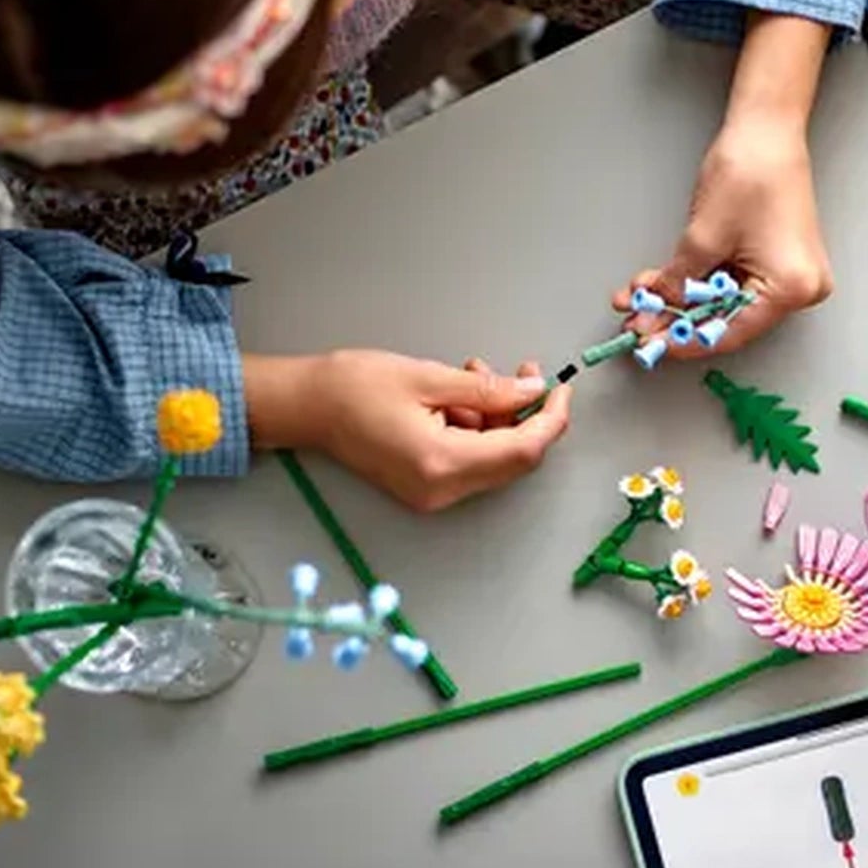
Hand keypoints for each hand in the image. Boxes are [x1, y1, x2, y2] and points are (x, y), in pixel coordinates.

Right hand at [249, 350, 570, 512]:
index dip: (551, 420)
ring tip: (473, 373)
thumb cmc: (354, 386)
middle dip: (525, 415)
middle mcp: (441, 489)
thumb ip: (489, 390)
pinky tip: (458, 395)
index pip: (522, 450)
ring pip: (493, 459)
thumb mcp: (429, 377)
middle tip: (522, 373)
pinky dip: (477, 428)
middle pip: (513, 460)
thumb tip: (533, 394)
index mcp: (442, 464)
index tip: (561, 390)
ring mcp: (432, 494)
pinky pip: (471, 460)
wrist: (306, 406)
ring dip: (497, 417)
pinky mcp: (424, 487)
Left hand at [617, 112, 832, 361]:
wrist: (767, 130)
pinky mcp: (780, 262)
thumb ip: (676, 284)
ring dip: (682, 298)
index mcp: (791, 288)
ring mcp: (792, 275)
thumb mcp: (702, 237)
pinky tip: (667, 283)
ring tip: (642, 298)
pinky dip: (700, 282)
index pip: (731, 332)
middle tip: (638, 321)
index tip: (651, 344)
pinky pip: (736, 283)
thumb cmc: (750, 171)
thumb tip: (653, 310)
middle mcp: (801, 289)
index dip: (684, 340)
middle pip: (728, 319)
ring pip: (726, 301)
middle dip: (677, 316)